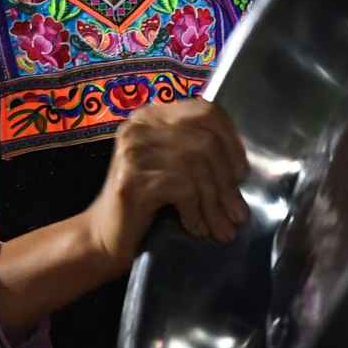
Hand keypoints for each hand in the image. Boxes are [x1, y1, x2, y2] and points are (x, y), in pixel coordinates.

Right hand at [78, 99, 249, 274]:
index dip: (231, 141)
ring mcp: (133, 150)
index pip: (205, 111)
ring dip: (215, 202)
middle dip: (226, 182)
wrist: (103, 237)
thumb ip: (197, 154)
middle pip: (205, 141)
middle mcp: (140, 125)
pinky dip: (195, 211)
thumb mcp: (172, 169)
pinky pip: (181, 189)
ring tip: (222, 228)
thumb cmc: (145, 204)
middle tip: (237, 213)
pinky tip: (196, 229)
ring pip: (196, 166)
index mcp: (152, 116)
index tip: (241, 174)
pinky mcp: (131, 178)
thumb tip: (243, 169)